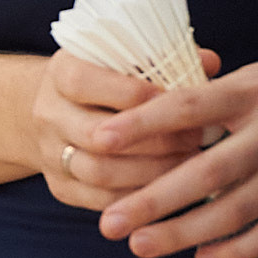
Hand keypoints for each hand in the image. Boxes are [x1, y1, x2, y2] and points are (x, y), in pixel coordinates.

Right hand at [36, 50, 199, 215]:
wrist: (58, 112)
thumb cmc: (106, 81)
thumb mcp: (123, 60)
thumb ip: (163, 59)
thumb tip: (209, 62)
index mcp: (61, 73)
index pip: (86, 83)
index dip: (134, 94)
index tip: (178, 100)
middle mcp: (48, 113)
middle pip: (97, 134)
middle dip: (155, 140)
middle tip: (196, 138)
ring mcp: (49, 152)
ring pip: (99, 172)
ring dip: (151, 172)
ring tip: (189, 165)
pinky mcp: (59, 186)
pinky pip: (99, 199)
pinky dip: (137, 196)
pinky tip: (168, 186)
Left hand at [89, 56, 257, 257]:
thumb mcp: (252, 77)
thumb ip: (204, 97)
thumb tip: (139, 114)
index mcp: (252, 94)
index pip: (189, 107)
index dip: (143, 123)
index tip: (100, 140)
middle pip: (206, 172)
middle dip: (153, 201)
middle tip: (108, 223)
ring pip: (235, 211)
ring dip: (184, 233)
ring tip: (140, 245)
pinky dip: (237, 250)